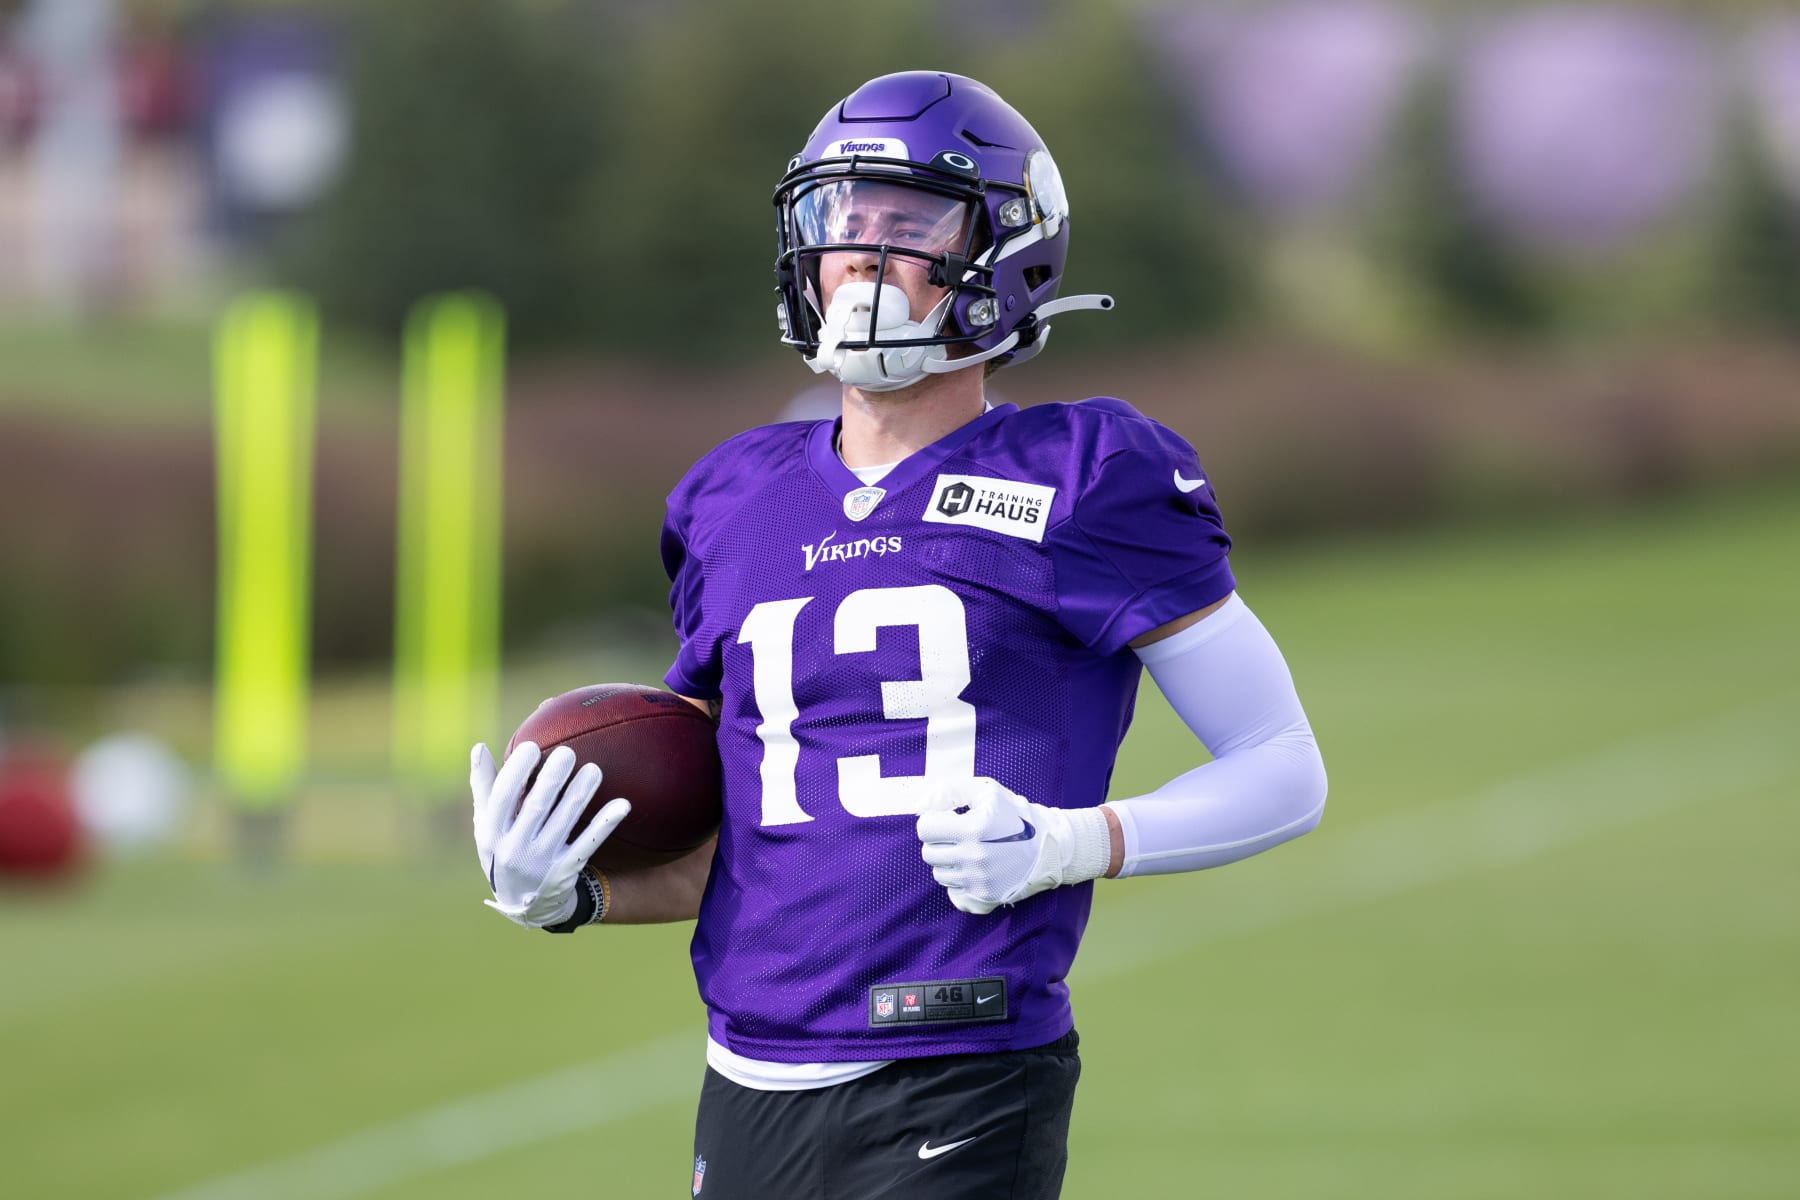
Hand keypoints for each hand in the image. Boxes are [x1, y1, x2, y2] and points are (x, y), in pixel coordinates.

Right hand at [471, 741, 630, 927]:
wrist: (525, 906)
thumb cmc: (503, 851)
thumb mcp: (485, 826)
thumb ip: (484, 787)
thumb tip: (479, 747)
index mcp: (492, 834)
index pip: (502, 798)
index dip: (516, 771)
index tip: (532, 747)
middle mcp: (515, 849)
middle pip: (536, 807)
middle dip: (553, 778)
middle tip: (568, 752)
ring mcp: (542, 862)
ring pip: (565, 821)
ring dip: (580, 793)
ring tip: (594, 770)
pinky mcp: (567, 870)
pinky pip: (589, 843)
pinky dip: (605, 823)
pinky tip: (622, 805)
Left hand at [915, 778, 1112, 914]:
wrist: (1050, 846)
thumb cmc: (1015, 814)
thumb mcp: (986, 791)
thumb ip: (950, 791)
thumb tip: (920, 804)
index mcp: (972, 829)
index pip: (925, 828)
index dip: (934, 820)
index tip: (949, 818)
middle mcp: (973, 858)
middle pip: (929, 853)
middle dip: (939, 841)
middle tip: (958, 835)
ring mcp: (978, 880)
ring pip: (939, 874)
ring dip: (948, 861)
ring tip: (968, 851)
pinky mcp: (984, 896)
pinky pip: (953, 891)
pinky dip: (959, 879)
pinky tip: (974, 868)